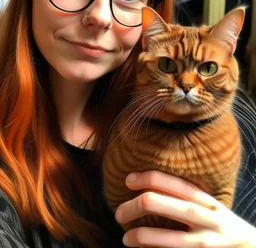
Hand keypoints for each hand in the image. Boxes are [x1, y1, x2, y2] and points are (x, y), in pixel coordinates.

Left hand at [115, 171, 255, 246]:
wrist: (250, 247)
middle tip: (119, 213)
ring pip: (158, 237)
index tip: (128, 180)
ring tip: (126, 238)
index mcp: (202, 198)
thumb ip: (185, 196)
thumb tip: (148, 189)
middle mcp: (201, 217)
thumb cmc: (220, 223)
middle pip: (153, 203)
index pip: (166, 181)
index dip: (143, 178)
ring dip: (135, 236)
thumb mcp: (208, 204)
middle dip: (130, 207)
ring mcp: (201, 243)